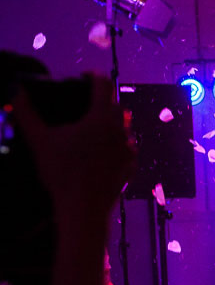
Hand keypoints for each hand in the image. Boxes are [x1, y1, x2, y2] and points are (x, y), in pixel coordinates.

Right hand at [12, 75, 135, 216]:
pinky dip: (117, 144)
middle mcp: (120, 131)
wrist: (83, 208)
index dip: (94, 76)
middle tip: (87, 102)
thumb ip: (25, 112)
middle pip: (117, 106)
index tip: (85, 76)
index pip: (104, 85)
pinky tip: (103, 150)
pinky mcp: (131, 166)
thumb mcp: (38, 139)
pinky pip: (127, 148)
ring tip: (93, 126)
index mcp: (101, 118)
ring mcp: (128, 150)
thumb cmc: (61, 173)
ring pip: (124, 127)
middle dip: (104, 100)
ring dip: (112, 122)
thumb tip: (13, 91)